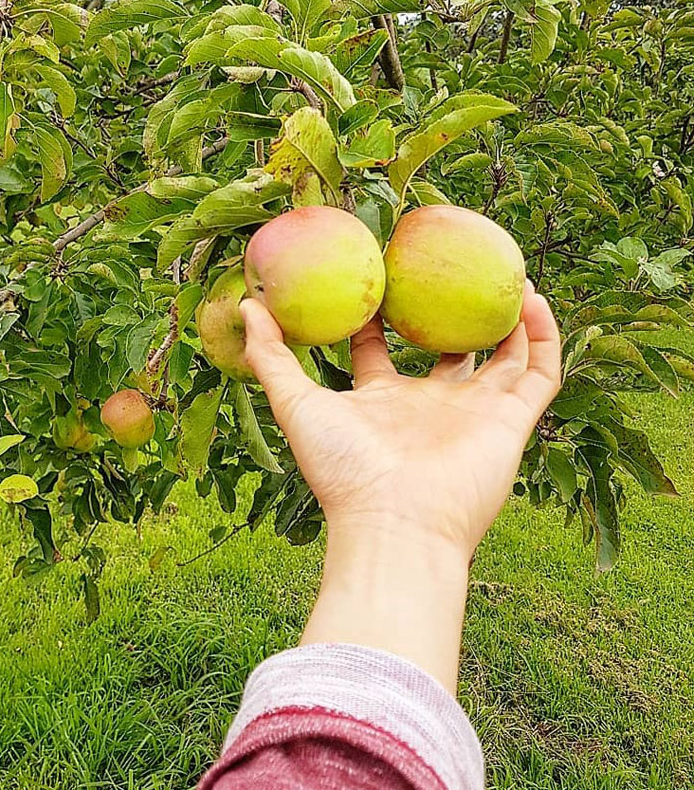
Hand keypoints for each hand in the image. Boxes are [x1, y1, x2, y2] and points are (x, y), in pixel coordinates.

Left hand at [240, 282, 560, 560]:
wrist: (394, 524)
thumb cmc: (342, 469)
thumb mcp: (296, 404)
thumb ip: (272, 357)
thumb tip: (247, 305)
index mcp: (381, 400)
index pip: (380, 348)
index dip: (378, 313)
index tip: (378, 271)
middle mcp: (429, 404)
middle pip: (445, 350)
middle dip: (449, 311)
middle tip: (448, 265)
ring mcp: (472, 413)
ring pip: (502, 356)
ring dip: (506, 316)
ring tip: (505, 271)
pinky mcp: (511, 422)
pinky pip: (538, 371)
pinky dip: (543, 334)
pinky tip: (530, 295)